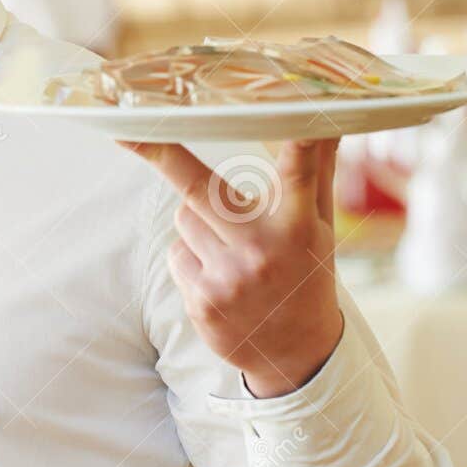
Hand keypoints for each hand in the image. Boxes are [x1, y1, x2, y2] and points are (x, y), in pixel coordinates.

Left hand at [120, 138, 344, 397]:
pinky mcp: (202, 302)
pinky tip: (221, 278)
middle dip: (170, 163)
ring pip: (183, 218)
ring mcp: (230, 278)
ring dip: (198, 224)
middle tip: (138, 138)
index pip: (296, 169)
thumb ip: (316, 170)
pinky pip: (176, 254)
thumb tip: (328, 119)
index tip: (257, 112)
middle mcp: (263, 249)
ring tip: (232, 250)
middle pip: (198, 187)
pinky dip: (190, 258)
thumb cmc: (307, 274)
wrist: (299, 355)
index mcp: (298, 224)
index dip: (293, 138)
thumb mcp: (321, 226)